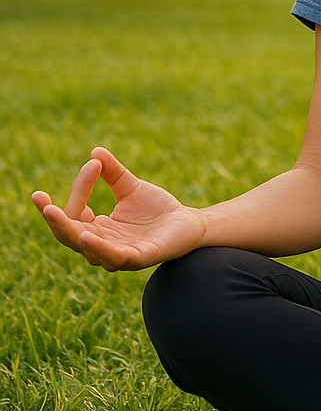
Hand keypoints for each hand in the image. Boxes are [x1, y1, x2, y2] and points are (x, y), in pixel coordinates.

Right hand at [32, 147, 205, 271]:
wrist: (189, 223)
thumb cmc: (157, 209)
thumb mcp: (131, 188)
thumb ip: (113, 173)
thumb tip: (95, 152)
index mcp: (97, 230)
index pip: (74, 213)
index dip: (79, 189)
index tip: (92, 164)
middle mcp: (102, 246)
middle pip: (70, 235)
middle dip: (54, 219)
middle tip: (41, 199)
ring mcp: (119, 255)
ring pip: (88, 248)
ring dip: (70, 232)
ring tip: (55, 214)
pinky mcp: (139, 258)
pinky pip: (115, 257)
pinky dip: (99, 248)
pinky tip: (87, 235)